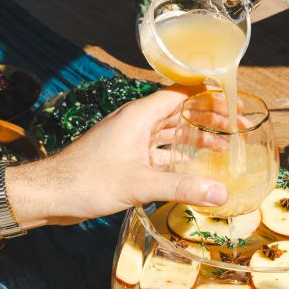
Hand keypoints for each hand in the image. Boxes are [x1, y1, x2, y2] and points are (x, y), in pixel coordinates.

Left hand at [48, 87, 228, 222]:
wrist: (50, 194)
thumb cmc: (87, 181)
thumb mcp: (140, 184)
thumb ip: (183, 188)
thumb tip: (221, 193)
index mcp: (139, 116)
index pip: (182, 94)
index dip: (209, 96)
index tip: (234, 102)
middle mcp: (136, 123)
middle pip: (180, 112)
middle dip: (209, 118)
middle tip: (238, 126)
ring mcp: (130, 141)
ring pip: (171, 134)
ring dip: (196, 138)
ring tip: (224, 147)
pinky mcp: (125, 159)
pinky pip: (160, 153)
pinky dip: (179, 158)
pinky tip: (193, 168)